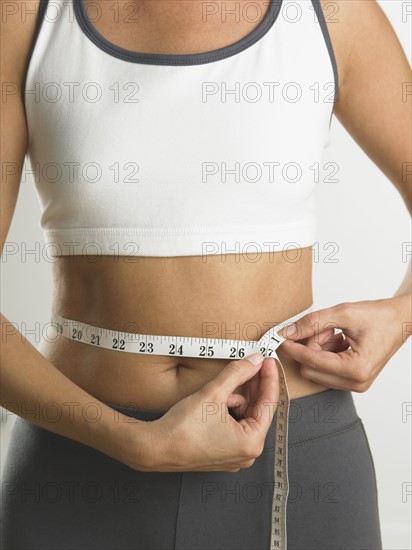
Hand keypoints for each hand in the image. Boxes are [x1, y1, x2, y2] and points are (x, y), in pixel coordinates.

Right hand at [133, 354, 278, 471]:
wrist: (155, 447)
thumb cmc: (182, 428)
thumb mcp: (214, 393)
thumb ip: (238, 374)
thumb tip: (255, 361)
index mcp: (251, 443)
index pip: (268, 404)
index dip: (268, 378)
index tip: (268, 361)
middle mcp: (247, 453)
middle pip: (257, 411)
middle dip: (250, 389)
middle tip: (250, 365)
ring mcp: (235, 455)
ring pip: (244, 416)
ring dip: (234, 400)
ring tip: (215, 395)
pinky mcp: (223, 453)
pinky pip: (234, 425)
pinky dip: (227, 411)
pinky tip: (213, 405)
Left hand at [277, 298, 408, 392]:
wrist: (400, 320)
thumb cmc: (379, 316)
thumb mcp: (343, 313)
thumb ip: (312, 323)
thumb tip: (287, 332)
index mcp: (356, 369)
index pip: (311, 360)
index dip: (292, 347)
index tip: (278, 338)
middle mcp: (356, 382)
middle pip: (310, 369)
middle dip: (310, 346)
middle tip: (324, 328)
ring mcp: (355, 384)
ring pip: (316, 370)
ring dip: (318, 350)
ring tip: (335, 333)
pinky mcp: (353, 381)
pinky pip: (325, 370)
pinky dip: (325, 354)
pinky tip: (338, 340)